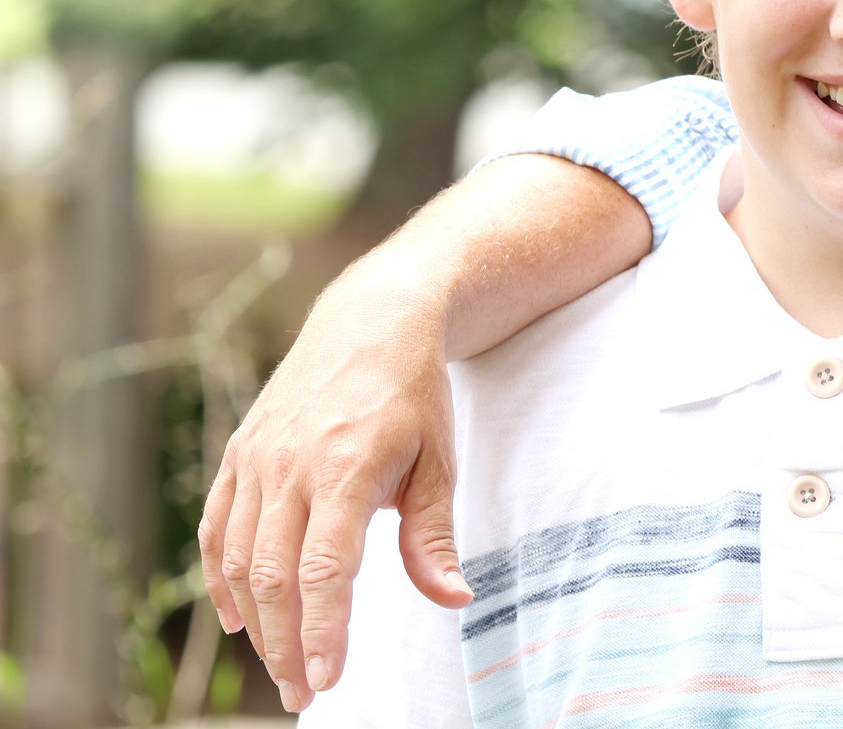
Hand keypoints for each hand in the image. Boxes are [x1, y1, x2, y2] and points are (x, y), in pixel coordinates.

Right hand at [198, 261, 470, 712]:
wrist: (370, 322)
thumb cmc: (414, 395)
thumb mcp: (439, 460)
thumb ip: (434, 536)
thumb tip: (454, 599)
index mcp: (346, 468)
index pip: (325, 570)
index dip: (321, 632)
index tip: (326, 681)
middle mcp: (291, 466)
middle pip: (275, 576)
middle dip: (286, 645)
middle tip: (303, 695)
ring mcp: (257, 459)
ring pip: (241, 560)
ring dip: (257, 622)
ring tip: (280, 667)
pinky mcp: (238, 454)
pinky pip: (219, 529)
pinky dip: (221, 579)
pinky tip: (239, 619)